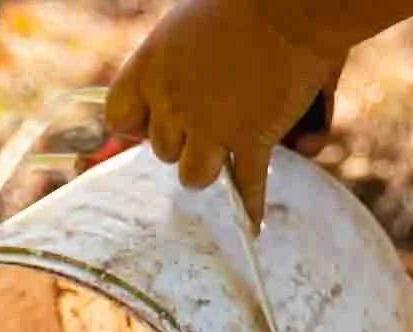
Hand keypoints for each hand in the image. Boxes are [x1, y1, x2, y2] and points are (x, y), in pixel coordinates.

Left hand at [104, 0, 352, 224]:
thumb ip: (177, 67)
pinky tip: (252, 227)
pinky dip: (249, 207)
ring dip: (208, 168)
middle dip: (183, 140)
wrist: (293, 3)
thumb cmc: (245, 3)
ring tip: (225, 153)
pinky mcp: (250, 139)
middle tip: (209, 119)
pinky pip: (245, 186)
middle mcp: (172, 100)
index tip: (153, 119)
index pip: (119, 118)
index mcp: (150, 66)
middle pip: (161, 149)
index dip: (137, 123)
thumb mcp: (189, 25)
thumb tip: (167, 116)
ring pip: (192, 175)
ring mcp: (210, 125)